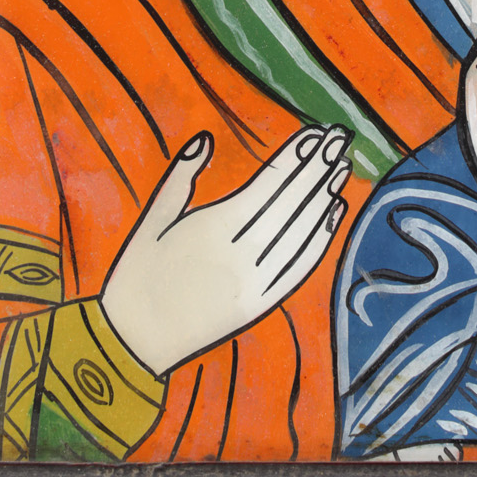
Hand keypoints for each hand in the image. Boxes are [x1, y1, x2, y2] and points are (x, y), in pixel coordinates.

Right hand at [99, 127, 352, 375]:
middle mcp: (241, 255)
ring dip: (324, 199)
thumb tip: (205, 138)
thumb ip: (179, 178)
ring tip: (341, 168)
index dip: (295, 159)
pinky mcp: (260, 305)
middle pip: (291, 205)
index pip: (268, 186)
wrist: (134, 342)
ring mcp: (255, 283)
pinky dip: (320, 241)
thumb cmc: (137, 276)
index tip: (316, 134)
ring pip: (301, 234)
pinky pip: (298, 269)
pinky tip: (333, 215)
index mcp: (213, 229)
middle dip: (318, 169)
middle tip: (340, 138)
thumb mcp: (150, 222)